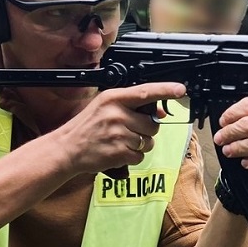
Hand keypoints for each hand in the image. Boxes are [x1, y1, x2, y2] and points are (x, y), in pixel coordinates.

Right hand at [55, 82, 185, 174]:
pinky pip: (140, 156)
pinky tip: (118, 152)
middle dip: (146, 130)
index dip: (166, 90)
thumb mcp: (105, 107)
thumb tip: (160, 113)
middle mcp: (117, 114)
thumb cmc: (86, 127)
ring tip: (121, 142)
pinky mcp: (119, 152)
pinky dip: (132, 157)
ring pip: (148, 142)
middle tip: (129, 131)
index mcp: (113, 99)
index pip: (145, 92)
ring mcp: (118, 134)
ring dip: (139, 145)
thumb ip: (131, 106)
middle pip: (152, 124)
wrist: (66, 149)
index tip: (181, 89)